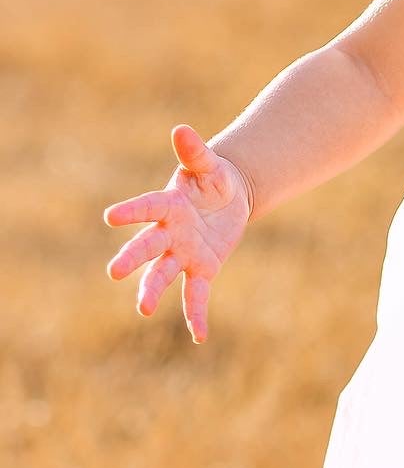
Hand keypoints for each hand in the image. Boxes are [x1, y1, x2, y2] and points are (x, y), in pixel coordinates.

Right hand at [102, 124, 251, 343]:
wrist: (229, 196)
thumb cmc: (212, 177)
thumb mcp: (208, 164)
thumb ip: (195, 152)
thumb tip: (182, 130)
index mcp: (168, 204)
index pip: (146, 207)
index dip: (130, 212)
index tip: (110, 217)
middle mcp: (169, 232)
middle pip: (147, 247)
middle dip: (132, 258)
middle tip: (114, 272)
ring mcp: (183, 252)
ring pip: (163, 274)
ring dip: (152, 291)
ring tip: (144, 311)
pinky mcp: (202, 268)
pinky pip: (197, 295)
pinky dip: (196, 315)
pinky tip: (199, 336)